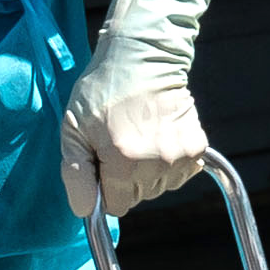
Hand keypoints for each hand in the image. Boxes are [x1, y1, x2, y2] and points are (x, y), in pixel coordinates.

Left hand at [62, 0, 221, 218]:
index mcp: (123, 160)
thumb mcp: (73, 129)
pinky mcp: (197, 148)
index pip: (115, 205)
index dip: (103, 188)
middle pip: (138, 198)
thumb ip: (76, 174)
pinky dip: (167, 164)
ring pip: (158, 188)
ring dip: (147, 172)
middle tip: (118, 143)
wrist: (143, 57)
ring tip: (139, 137)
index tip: (101, 162)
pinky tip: (157, 138)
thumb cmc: (102, 90)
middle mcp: (156, 163)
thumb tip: (86, 213)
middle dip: (124, 179)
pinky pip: (179, 176)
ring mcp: (180, 156)